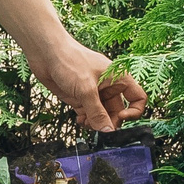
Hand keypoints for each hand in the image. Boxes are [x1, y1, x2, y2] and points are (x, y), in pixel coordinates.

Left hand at [30, 37, 147, 131]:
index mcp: (118, 78)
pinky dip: (86, 120)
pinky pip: (88, 114)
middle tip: (100, 130)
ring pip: (102, 115)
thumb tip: (107, 131)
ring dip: (96, 123)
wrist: (45, 52)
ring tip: (86, 124)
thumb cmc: (69, 60)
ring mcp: (94, 92)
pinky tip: (79, 120)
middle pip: (118, 111)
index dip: (134, 111)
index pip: (137, 98)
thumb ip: (97, 112)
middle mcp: (109, 86)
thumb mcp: (86, 89)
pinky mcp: (80, 97)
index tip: (121, 117)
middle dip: (110, 122)